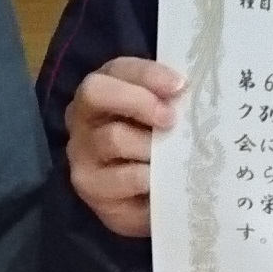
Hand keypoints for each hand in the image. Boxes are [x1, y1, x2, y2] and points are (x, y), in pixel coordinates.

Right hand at [65, 55, 183, 240]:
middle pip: (96, 93)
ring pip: (113, 137)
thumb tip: (191, 91)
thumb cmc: (155, 149)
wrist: (146, 202)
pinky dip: (149, 177)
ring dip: (150, 145)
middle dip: (138, 101)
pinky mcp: (89, 186)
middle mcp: (82, 117)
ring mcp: (81, 152)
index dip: (148, 74)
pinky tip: (164, 181)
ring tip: (174, 156)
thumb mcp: (162, 119)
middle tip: (171, 119)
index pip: (117, 69)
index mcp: (102, 90)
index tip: (180, 86)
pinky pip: (122, 178)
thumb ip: (168, 101)